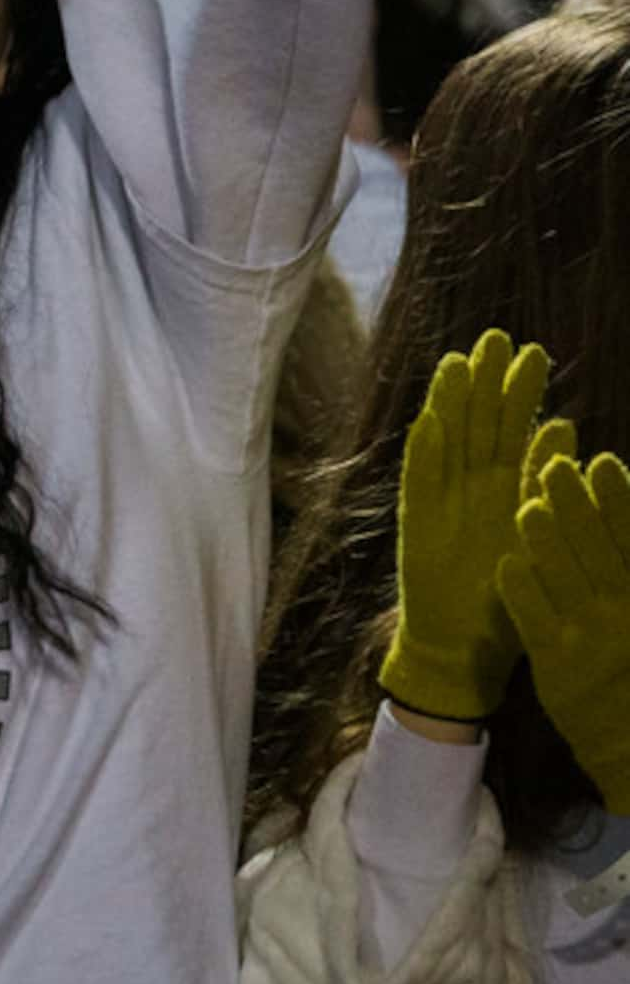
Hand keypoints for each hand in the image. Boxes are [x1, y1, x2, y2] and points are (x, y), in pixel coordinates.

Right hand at [377, 330, 561, 721]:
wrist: (465, 645)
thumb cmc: (511, 597)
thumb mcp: (541, 534)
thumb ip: (546, 482)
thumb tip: (566, 427)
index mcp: (507, 488)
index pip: (513, 428)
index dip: (520, 392)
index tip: (533, 352)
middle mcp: (473, 487)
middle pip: (479, 423)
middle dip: (487, 381)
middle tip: (497, 338)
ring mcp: (442, 501)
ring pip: (447, 441)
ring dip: (452, 402)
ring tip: (460, 362)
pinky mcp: (418, 523)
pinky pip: (420, 480)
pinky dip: (424, 451)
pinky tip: (430, 419)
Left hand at [499, 452, 629, 813]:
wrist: (628, 737)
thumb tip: (627, 509)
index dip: (619, 499)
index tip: (604, 462)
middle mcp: (622, 613)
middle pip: (594, 547)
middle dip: (574, 503)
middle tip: (555, 465)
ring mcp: (587, 637)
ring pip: (559, 575)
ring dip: (542, 536)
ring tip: (526, 504)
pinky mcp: (553, 661)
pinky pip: (530, 615)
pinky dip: (520, 586)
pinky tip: (507, 562)